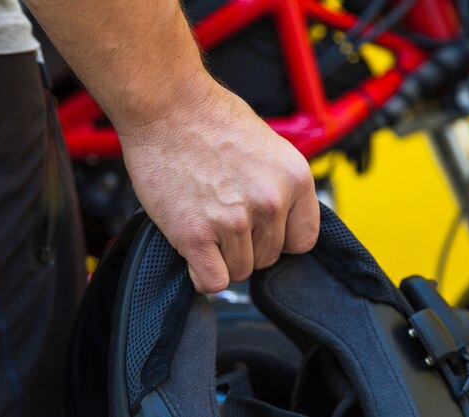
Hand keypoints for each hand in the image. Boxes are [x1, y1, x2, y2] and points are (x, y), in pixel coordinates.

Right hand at [119, 78, 319, 292]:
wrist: (166, 105)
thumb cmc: (211, 119)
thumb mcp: (269, 146)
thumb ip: (280, 187)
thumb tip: (279, 225)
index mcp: (295, 179)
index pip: (302, 241)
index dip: (278, 239)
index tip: (259, 231)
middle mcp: (270, 202)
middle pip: (268, 258)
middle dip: (246, 245)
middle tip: (219, 214)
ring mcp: (234, 220)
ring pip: (239, 271)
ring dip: (221, 256)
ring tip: (202, 219)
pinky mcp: (196, 234)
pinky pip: (213, 282)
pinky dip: (202, 274)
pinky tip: (193, 249)